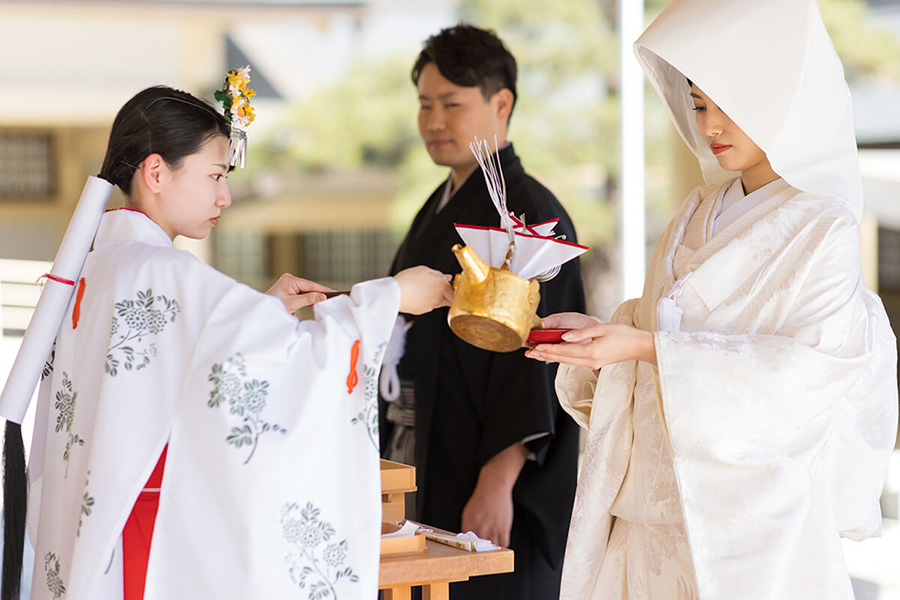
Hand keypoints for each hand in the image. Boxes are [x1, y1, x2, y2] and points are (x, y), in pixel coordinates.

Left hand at [265, 273, 334, 312]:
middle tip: (332, 299)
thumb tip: (322, 297)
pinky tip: (316, 305)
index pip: (310, 284)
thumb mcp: (292, 303)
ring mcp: (290, 286)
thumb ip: (308, 299)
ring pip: (307, 292)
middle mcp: (290, 280)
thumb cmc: (273, 306)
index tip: (333, 293)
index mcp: (289, 279)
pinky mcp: (291, 292)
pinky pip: (303, 295)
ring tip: (325, 304)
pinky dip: (309, 301)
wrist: (262, 313)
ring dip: (314, 298)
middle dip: (319, 294)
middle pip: (310, 287)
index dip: (322, 289)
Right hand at [393, 266, 452, 314]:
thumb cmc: (408, 279)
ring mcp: (431, 305)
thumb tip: (446, 277)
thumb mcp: (424, 270)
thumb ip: (438, 274)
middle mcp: (439, 298)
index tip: (449, 283)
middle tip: (440, 288)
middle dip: (447, 295)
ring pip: (439, 303)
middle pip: (450, 299)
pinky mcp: (422, 310)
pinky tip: (417, 295)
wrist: (395, 294)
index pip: (455, 289)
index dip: (452, 286)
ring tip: (425, 289)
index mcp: (443, 286)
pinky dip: (426, 301)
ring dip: (436, 297)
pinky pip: (428, 305)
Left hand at [461, 478, 513, 547]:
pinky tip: (500, 539)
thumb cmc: (480, 499)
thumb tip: (468, 538)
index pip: (468, 544)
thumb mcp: (468, 513)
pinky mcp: (503, 529)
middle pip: (480, 548)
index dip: (471, 546)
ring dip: (493, 546)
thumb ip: (468, 527)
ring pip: (492, 548)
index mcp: (468, 526)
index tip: (474, 547)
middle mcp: (479, 529)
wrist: (493, 489)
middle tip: (484, 546)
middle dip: (482, 548)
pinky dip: (502, 544)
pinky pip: (503, 544)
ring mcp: (492, 530)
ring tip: (493, 542)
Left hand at [525, 316, 656, 368]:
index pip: (563, 351)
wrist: (638, 346)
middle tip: (528, 353)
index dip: (547, 350)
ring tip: (536, 355)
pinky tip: (553, 355)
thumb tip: (564, 337)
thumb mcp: (602, 328)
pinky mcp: (594, 362)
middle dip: (544, 355)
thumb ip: (582, 333)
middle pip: (561, 359)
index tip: (534, 348)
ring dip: (550, 357)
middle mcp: (590, 360)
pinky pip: (573, 361)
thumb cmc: (623, 335)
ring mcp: (592, 363)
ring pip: (566, 361)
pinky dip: (560, 358)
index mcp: (591, 352)